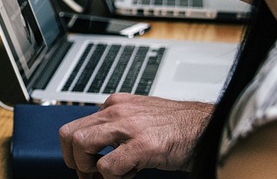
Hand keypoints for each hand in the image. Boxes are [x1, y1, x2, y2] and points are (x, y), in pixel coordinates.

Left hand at [59, 94, 212, 178]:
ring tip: (104, 175)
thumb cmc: (177, 126)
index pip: (76, 124)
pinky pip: (109, 166)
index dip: (76, 150)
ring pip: (82, 144)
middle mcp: (116, 111)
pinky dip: (112, 177)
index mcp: (114, 104)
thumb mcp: (140, 118)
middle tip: (87, 172)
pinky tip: (129, 175)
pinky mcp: (142, 145)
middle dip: (74, 159)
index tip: (84, 164)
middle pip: (70, 133)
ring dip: (87, 167)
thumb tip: (99, 152)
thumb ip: (118, 129)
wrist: (206, 127)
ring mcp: (128, 126)